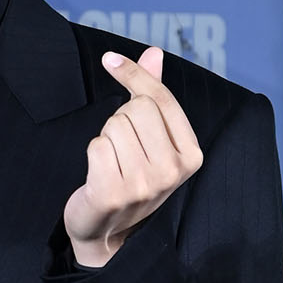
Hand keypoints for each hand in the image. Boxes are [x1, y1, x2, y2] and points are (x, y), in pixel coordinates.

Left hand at [62, 45, 202, 266]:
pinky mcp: (114, 193)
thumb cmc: (129, 178)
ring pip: (115, 126)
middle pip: (137, 109)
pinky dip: (92, 154)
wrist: (105, 230)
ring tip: (112, 163)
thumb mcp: (151, 140)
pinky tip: (99, 175)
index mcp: (191, 155)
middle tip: (121, 147)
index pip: (161, 98)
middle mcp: (173, 171)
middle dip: (120, 119)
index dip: (134, 75)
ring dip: (106, 138)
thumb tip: (154, 53)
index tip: (110, 60)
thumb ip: (154, 95)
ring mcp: (145, 184)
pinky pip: (96, 146)